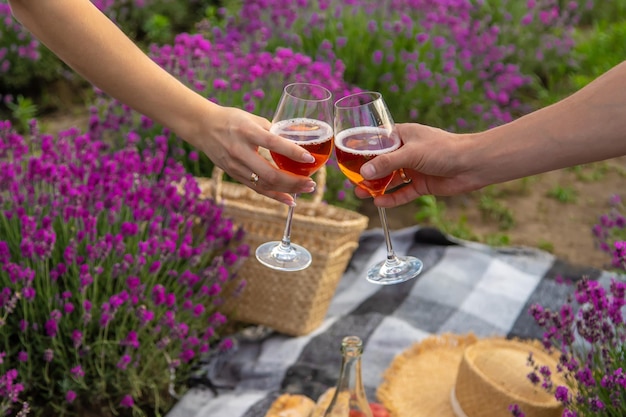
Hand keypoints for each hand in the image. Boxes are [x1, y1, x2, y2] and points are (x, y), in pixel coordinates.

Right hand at [189, 105, 317, 205]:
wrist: (202, 127)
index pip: (273, 144)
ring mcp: (236, 166)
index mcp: (247, 132)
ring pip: (265, 185)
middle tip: (311, 182)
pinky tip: (290, 200)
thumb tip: (295, 140)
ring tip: (306, 189)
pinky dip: (275, 195)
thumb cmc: (231, 119)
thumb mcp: (252, 118)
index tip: (310, 158)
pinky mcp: (234, 175)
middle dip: (294, 181)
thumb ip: (272, 130)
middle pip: (270, 173)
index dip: (293, 152)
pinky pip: (257, 189)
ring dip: (288, 190)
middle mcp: (240, 152)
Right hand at [355, 123, 480, 206]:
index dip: (362, 150)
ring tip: (361, 194)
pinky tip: (379, 202)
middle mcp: (407, 151)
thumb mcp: (410, 153)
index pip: (377, 141)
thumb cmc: (444, 149)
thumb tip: (363, 174)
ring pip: (390, 179)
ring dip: (376, 187)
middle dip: (367, 172)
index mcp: (403, 135)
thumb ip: (386, 164)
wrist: (473, 164)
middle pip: (381, 163)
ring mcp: (414, 169)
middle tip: (352, 181)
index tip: (347, 158)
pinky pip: (403, 193)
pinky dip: (391, 198)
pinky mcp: (422, 184)